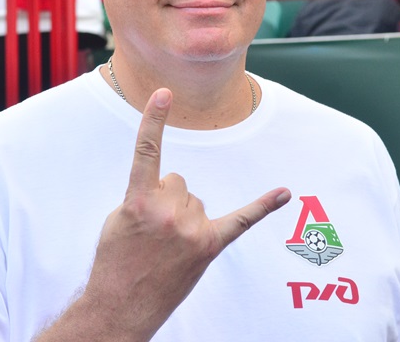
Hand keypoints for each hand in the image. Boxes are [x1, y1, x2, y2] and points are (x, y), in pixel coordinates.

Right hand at [56, 89, 290, 340]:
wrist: (121, 306)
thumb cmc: (116, 261)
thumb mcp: (118, 220)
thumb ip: (144, 194)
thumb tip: (173, 188)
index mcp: (138, 200)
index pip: (147, 150)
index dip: (154, 120)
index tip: (164, 93)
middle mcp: (168, 211)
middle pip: (178, 181)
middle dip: (166, 201)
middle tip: (151, 233)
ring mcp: (191, 229)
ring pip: (196, 201)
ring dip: (184, 218)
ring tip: (165, 247)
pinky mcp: (209, 246)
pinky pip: (241, 220)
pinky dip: (262, 206)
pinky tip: (283, 192)